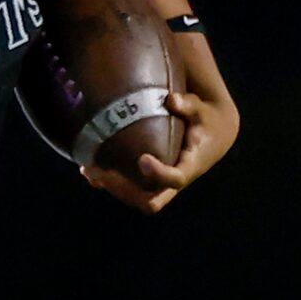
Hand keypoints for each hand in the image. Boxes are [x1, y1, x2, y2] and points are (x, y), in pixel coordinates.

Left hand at [83, 83, 238, 213]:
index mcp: (191, 165)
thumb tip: (171, 100)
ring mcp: (162, 184)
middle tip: (101, 171)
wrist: (212, 136)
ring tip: (88, 169)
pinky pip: (129, 191)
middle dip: (125, 189)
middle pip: (151, 199)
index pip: (177, 179)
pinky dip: (109, 183)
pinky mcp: (151, 181)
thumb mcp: (201, 109)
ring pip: (135, 198)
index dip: (159, 173)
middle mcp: (175, 181)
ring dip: (112, 187)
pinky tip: (89, 169)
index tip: (142, 159)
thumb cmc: (204, 119)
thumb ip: (188, 105)